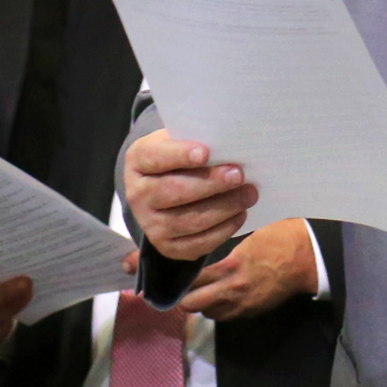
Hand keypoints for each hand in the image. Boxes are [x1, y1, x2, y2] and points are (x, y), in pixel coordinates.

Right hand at [124, 129, 259, 261]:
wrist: (165, 187)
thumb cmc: (180, 157)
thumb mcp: (180, 140)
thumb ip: (197, 141)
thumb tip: (231, 146)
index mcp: (138, 160)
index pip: (155, 157)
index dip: (179, 155)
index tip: (205, 153)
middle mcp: (138, 194)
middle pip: (175, 191)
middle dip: (211, 183)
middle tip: (239, 175)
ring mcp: (149, 224)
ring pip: (189, 220)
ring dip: (224, 208)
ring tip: (249, 194)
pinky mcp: (166, 246)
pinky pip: (197, 243)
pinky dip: (222, 230)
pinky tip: (240, 215)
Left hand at [174, 219, 319, 322]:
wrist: (307, 258)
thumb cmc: (279, 239)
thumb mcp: (247, 241)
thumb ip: (226, 256)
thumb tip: (208, 264)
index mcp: (230, 267)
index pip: (194, 280)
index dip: (184, 279)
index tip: (180, 276)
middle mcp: (233, 290)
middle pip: (194, 304)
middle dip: (186, 298)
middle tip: (187, 289)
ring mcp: (243, 304)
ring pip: (209, 313)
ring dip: (204, 305)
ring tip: (206, 293)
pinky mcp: (253, 311)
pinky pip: (228, 315)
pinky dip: (221, 309)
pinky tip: (224, 298)